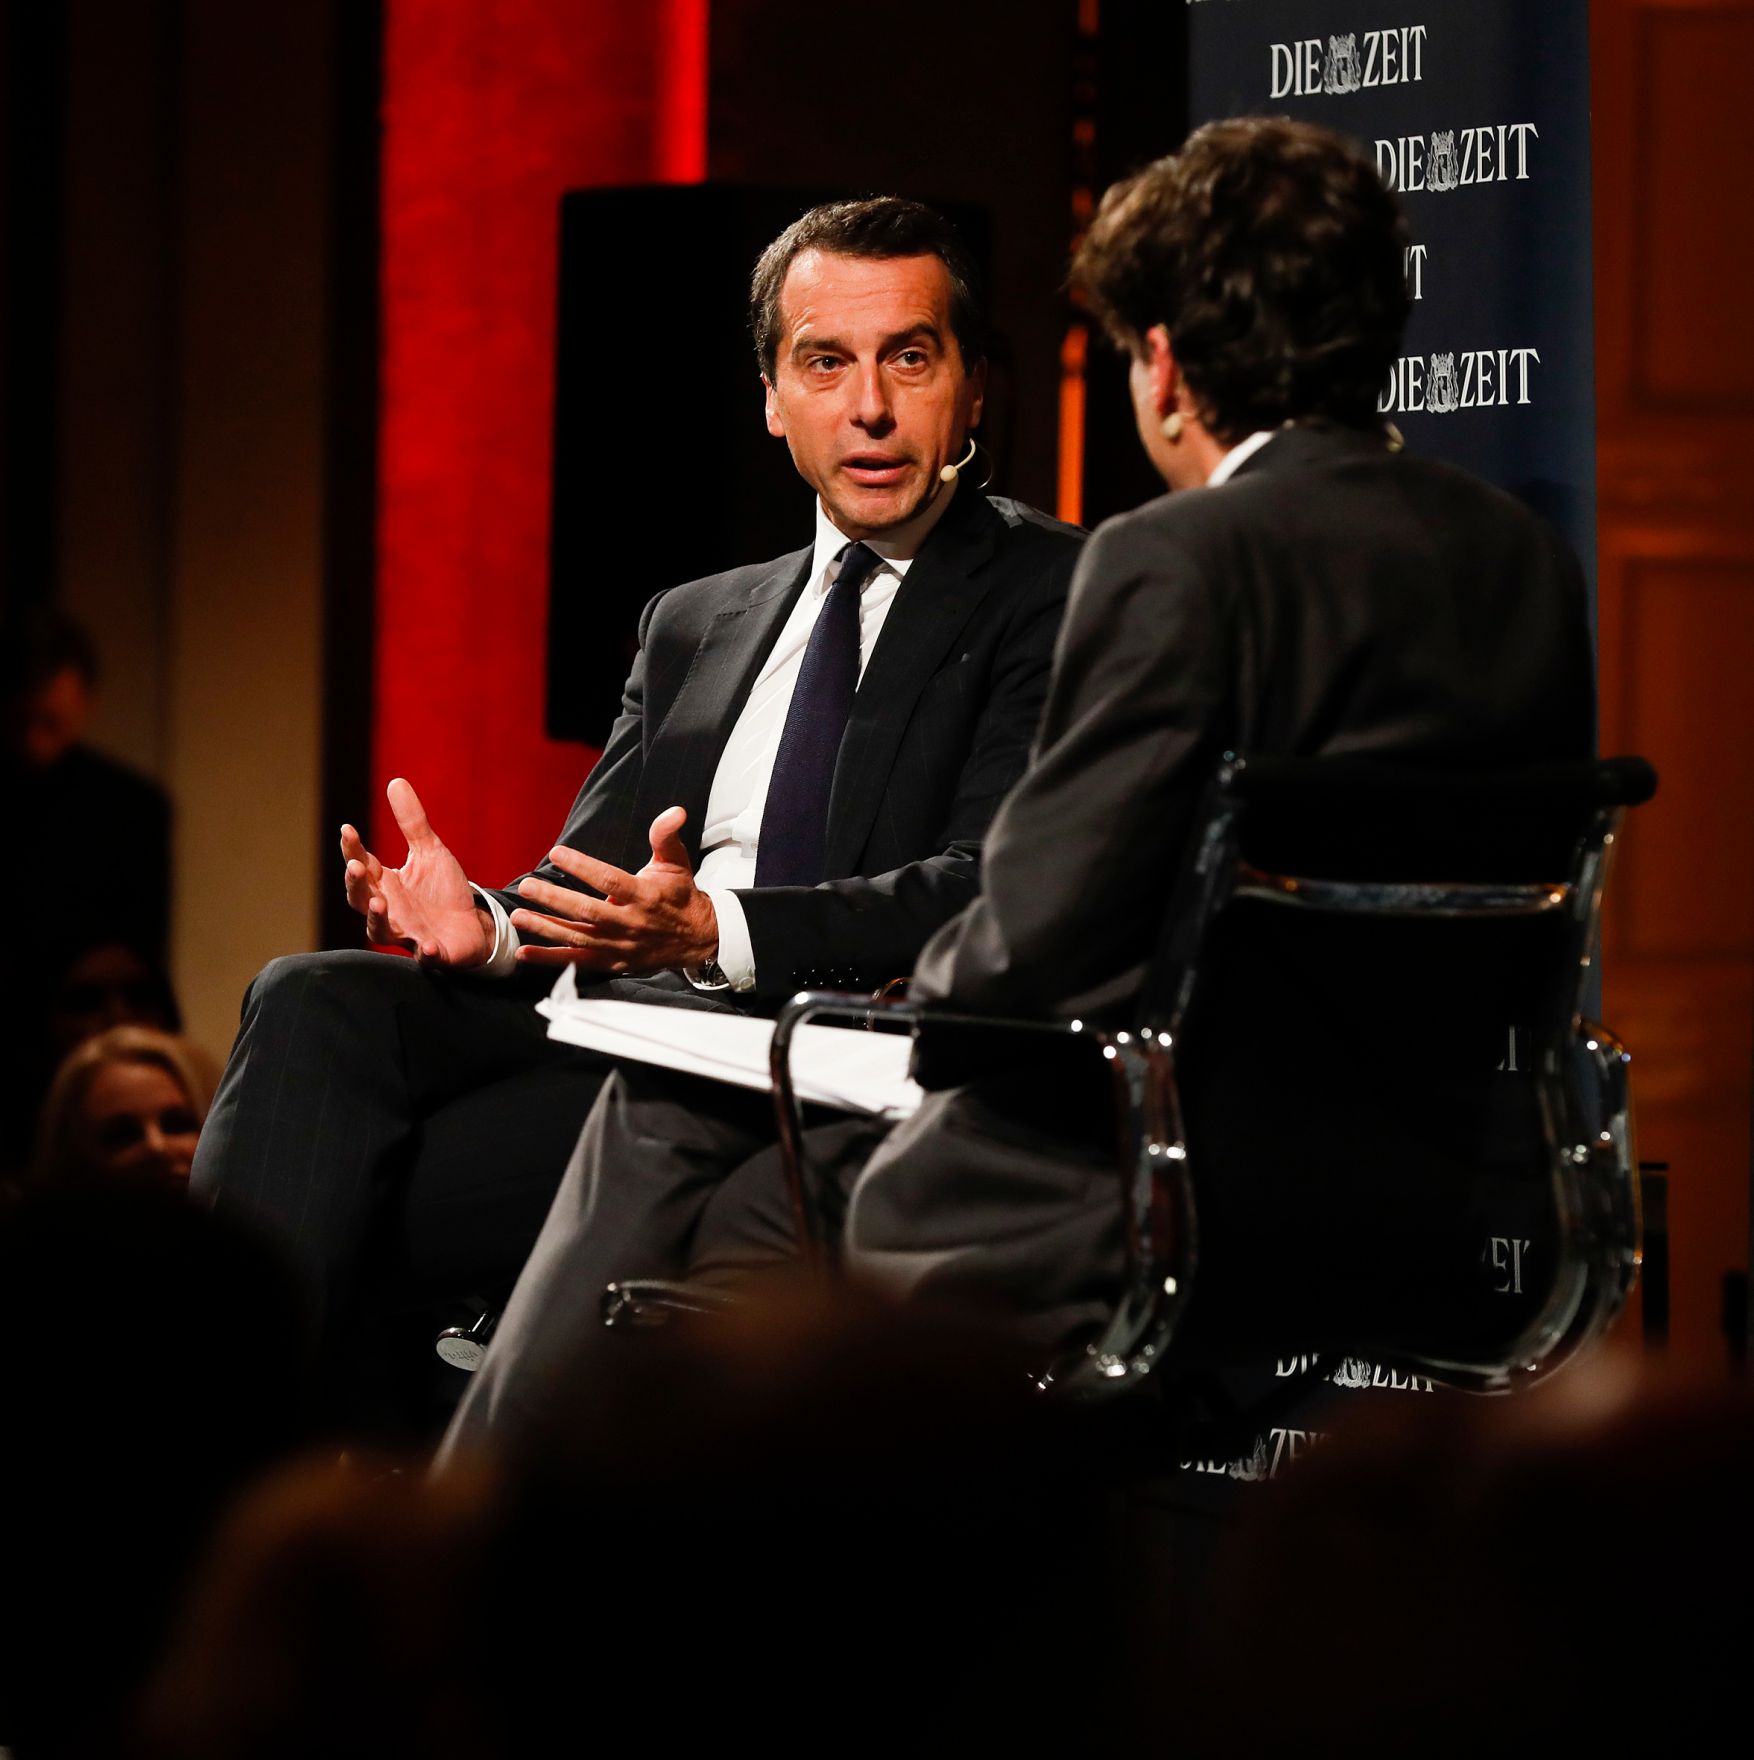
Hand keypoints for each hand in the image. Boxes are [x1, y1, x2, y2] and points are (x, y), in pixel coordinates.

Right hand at [340, 777, 492, 968]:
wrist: (473, 925)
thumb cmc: (443, 891)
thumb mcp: (430, 852)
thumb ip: (412, 823)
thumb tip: (396, 781)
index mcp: (386, 884)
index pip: (361, 864)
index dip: (352, 849)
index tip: (347, 829)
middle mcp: (390, 910)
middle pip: (361, 899)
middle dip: (356, 885)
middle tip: (356, 867)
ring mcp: (409, 933)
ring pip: (381, 930)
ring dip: (377, 919)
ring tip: (380, 904)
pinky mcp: (433, 953)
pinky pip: (425, 957)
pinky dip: (424, 953)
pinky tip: (426, 946)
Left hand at [509, 806, 718, 974]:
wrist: (695, 938)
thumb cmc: (679, 896)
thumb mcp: (676, 862)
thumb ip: (666, 836)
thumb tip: (674, 811)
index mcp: (645, 896)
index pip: (609, 880)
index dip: (582, 867)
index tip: (557, 853)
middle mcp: (631, 923)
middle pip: (587, 911)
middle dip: (554, 899)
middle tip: (528, 886)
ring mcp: (620, 946)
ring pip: (578, 937)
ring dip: (546, 928)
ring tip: (519, 915)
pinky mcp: (613, 962)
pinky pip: (577, 961)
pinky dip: (550, 958)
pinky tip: (525, 952)